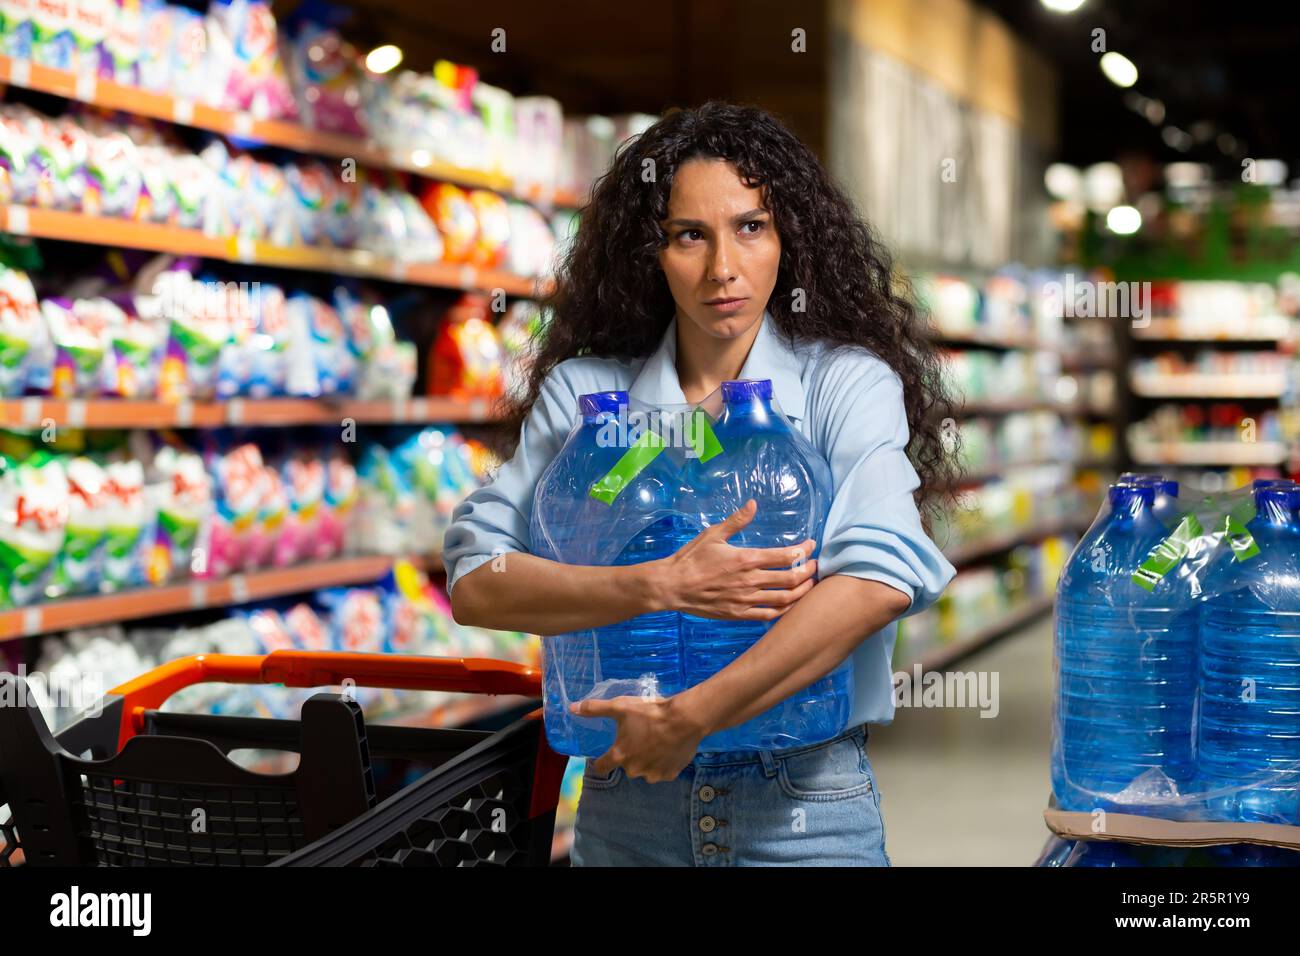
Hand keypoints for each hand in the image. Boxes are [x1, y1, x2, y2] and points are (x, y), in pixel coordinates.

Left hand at [572, 694, 706, 782]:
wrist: (685, 720)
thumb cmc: (650, 713)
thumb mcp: (620, 707)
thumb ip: (595, 709)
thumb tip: (572, 708)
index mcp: (620, 755)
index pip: (601, 767)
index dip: (601, 761)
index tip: (604, 755)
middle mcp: (634, 770)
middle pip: (626, 765)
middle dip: (630, 754)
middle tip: (640, 737)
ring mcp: (653, 774)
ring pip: (645, 769)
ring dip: (647, 759)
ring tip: (656, 742)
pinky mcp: (670, 774)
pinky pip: (662, 771)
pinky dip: (663, 762)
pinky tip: (668, 748)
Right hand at [651, 499, 816, 619]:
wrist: (673, 586)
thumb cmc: (691, 558)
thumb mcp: (713, 534)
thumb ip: (737, 520)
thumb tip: (754, 503)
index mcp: (746, 559)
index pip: (785, 556)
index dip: (803, 551)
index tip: (810, 546)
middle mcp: (750, 581)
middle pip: (791, 579)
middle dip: (808, 571)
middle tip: (815, 565)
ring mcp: (746, 600)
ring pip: (784, 599)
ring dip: (802, 591)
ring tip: (810, 584)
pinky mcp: (739, 614)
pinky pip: (769, 615)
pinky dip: (785, 610)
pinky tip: (791, 604)